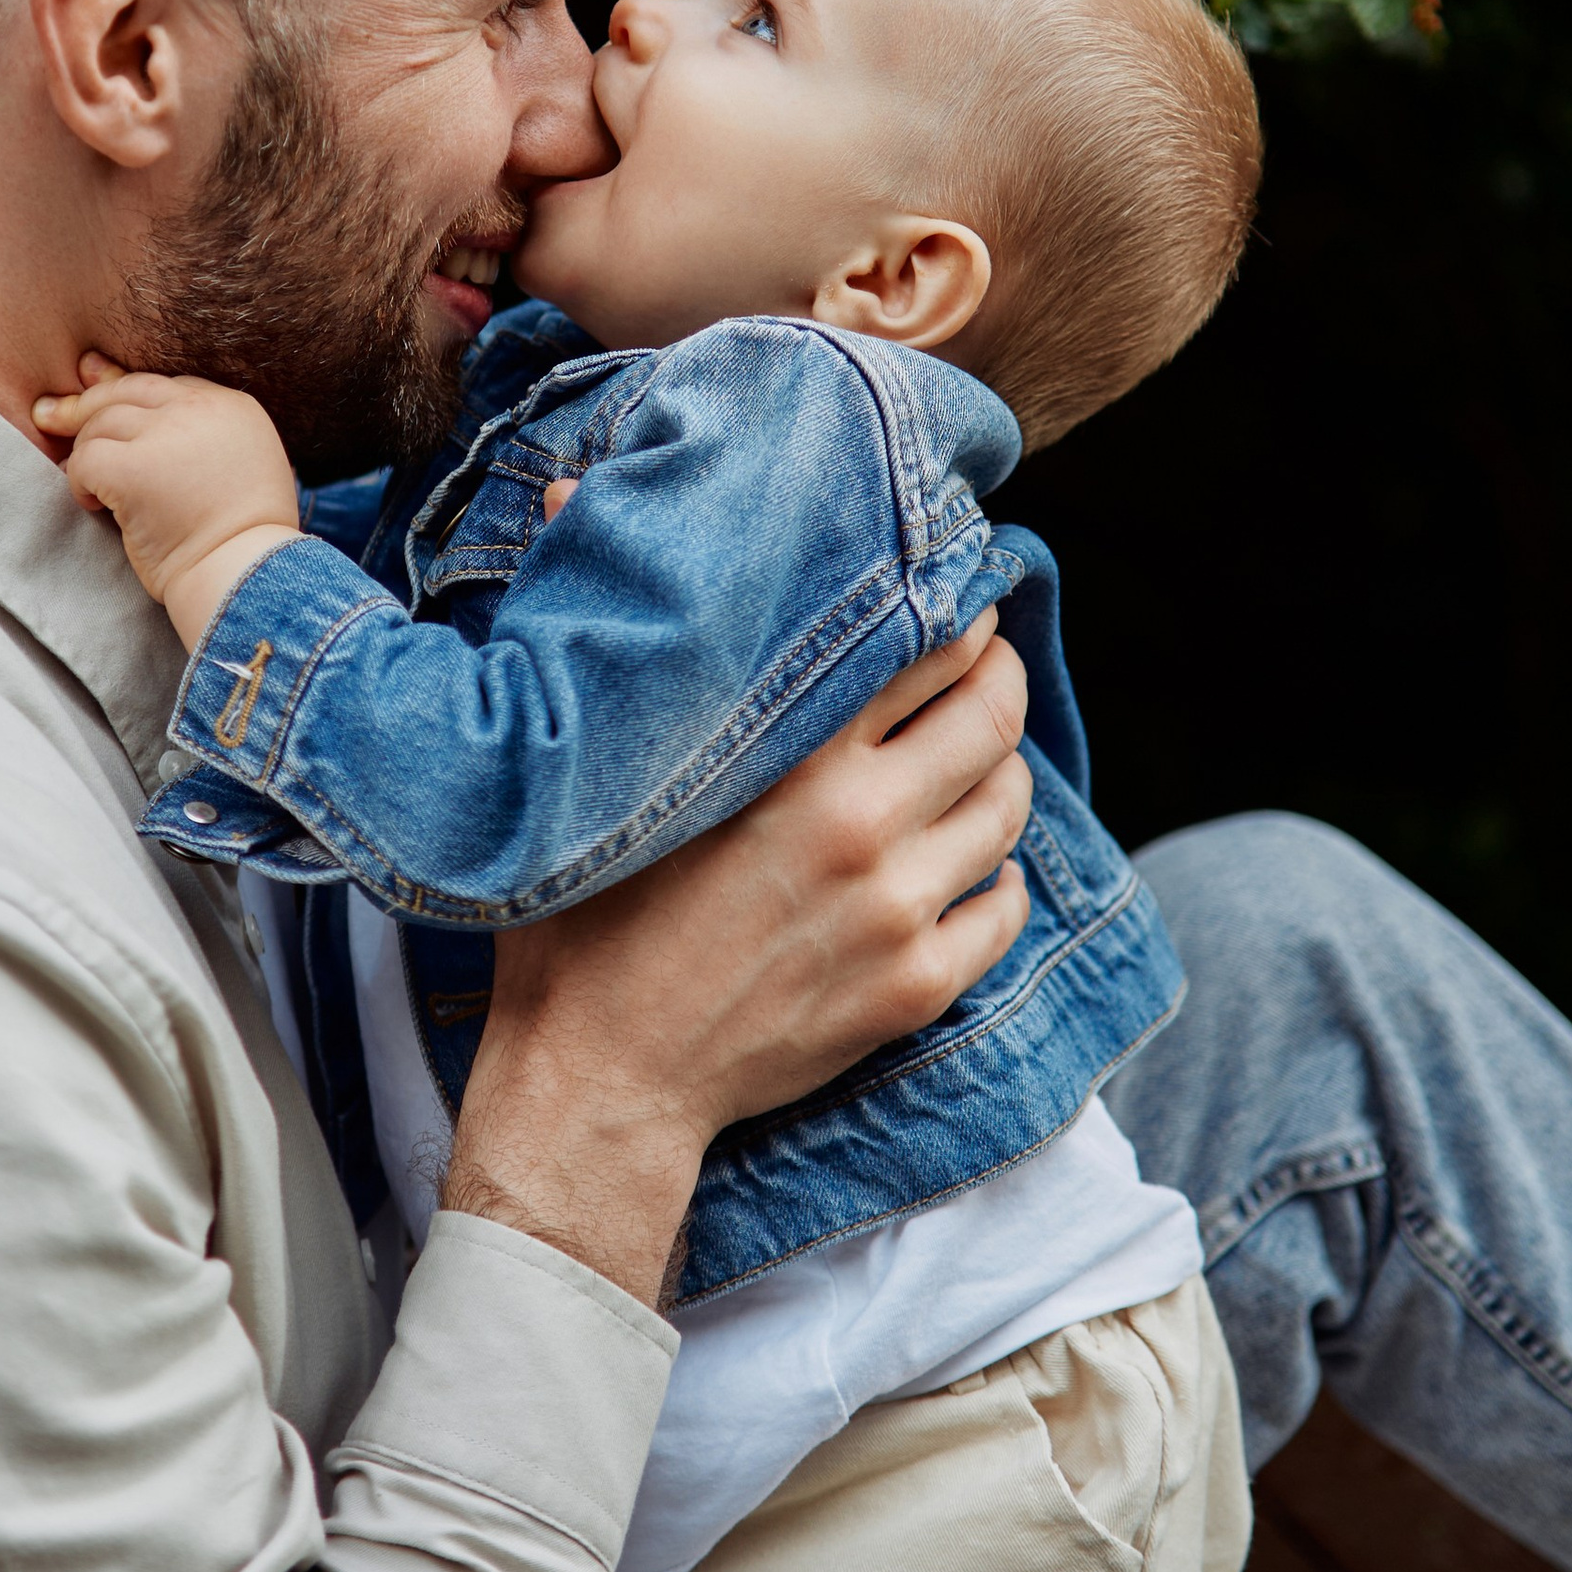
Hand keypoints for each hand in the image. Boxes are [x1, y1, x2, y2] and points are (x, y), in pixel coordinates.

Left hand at [34, 358, 299, 642]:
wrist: (245, 576)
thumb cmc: (241, 540)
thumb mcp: (236, 470)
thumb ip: (198, 437)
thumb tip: (143, 418)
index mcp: (233, 408)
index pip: (167, 386)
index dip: (126, 389)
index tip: (94, 387)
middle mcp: (201, 410)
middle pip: (129, 389)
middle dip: (84, 401)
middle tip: (49, 414)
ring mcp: (166, 433)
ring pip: (101, 421)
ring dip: (86, 452)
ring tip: (92, 488)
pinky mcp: (134, 467)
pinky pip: (86, 458)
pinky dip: (79, 481)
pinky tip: (93, 505)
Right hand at [442, 615, 1031, 1306]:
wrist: (596, 1084)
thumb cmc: (574, 918)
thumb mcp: (582, 758)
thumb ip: (601, 622)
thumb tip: (560, 487)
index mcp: (787, 757)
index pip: (921, 644)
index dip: (950, 607)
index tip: (946, 593)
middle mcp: (858, 825)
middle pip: (993, 714)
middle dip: (1000, 674)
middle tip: (985, 660)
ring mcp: (897, 912)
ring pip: (1011, 807)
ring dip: (1002, 771)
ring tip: (971, 758)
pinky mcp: (915, 988)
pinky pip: (1006, 909)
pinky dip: (998, 877)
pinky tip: (961, 863)